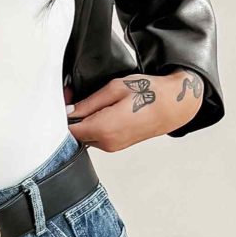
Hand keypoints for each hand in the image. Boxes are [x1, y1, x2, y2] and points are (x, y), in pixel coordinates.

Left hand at [65, 67, 203, 150]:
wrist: (173, 106)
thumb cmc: (148, 93)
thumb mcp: (114, 89)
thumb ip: (88, 103)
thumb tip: (69, 112)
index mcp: (103, 128)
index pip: (69, 128)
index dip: (62, 114)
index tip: (64, 99)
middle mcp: (106, 143)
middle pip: (75, 134)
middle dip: (71, 117)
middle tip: (74, 95)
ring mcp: (112, 147)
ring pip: (85, 136)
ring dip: (83, 121)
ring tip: (91, 102)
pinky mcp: (117, 146)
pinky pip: (96, 138)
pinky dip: (93, 126)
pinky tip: (100, 111)